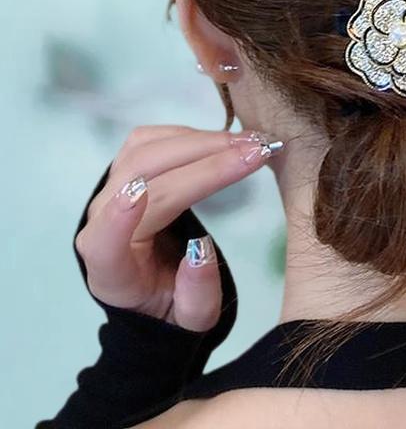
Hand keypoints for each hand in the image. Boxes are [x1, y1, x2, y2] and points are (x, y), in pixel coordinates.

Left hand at [75, 125, 279, 331]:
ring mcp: (110, 189)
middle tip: (257, 153)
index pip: (104, 241)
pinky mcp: (125, 167)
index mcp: (111, 269)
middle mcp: (100, 222)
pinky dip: (191, 135)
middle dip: (205, 162)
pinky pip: (150, 139)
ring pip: (146, 151)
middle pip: (143, 178)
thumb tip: (201, 249)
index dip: (119, 216)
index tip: (141, 194)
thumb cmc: (171, 302)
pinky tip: (227, 141)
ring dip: (203, 140)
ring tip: (251, 143)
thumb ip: (197, 294)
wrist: (151, 281)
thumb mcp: (192, 318)